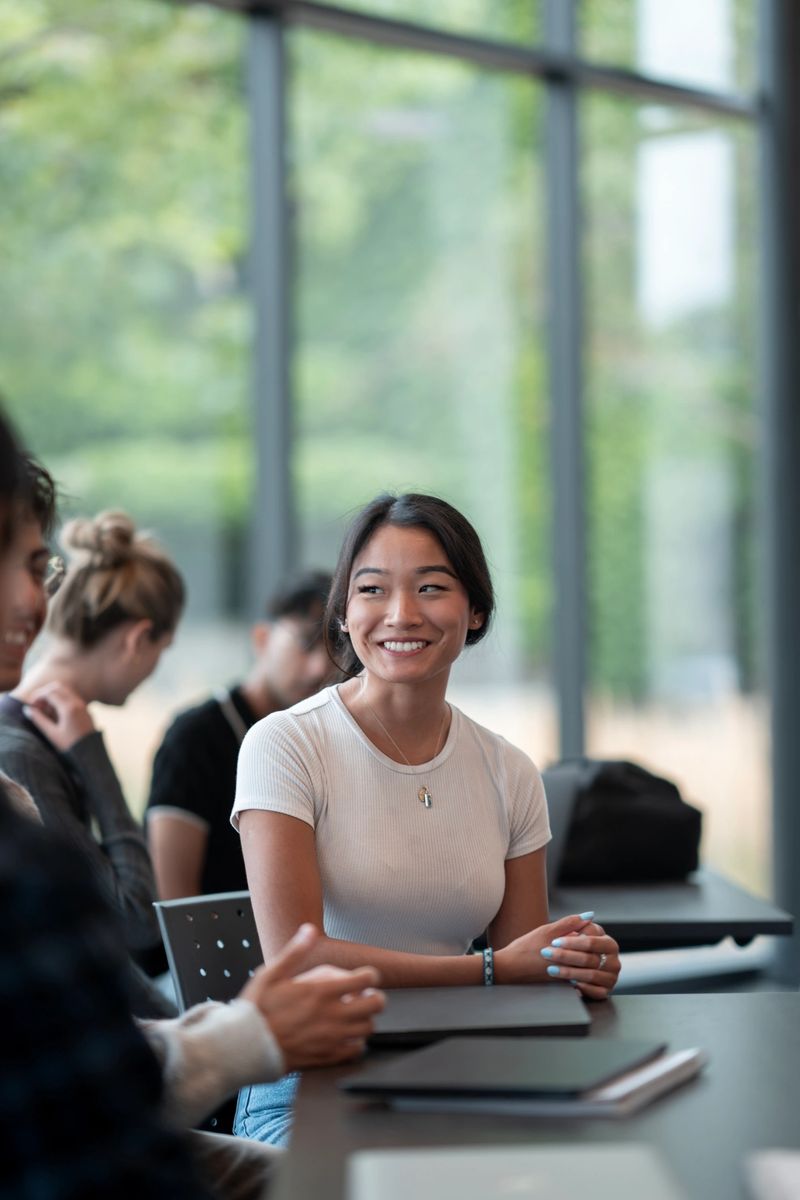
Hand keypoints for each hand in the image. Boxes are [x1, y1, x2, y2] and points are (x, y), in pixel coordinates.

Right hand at [23, 681, 95, 751]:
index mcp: (69, 708)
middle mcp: (77, 703)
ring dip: (53, 696)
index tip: (30, 706)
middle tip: (37, 706)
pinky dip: (61, 700)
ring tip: (46, 712)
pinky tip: (56, 714)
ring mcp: (83, 705)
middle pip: (58, 687)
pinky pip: (72, 698)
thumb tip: (27, 709)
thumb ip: (39, 720)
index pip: (49, 692)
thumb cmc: (70, 747)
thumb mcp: (52, 734)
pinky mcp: (85, 710)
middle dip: (45, 694)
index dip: (37, 697)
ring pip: (65, 691)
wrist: (91, 755)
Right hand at [240, 924, 384, 1071]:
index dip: (369, 975)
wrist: (245, 1047)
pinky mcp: (327, 1057)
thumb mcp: (271, 973)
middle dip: (374, 997)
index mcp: (321, 991)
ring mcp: (332, 1038)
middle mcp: (332, 1015)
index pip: (366, 979)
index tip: (362, 977)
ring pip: (369, 1028)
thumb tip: (309, 930)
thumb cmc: (256, 1010)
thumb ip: (295, 951)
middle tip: (362, 996)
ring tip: (352, 1015)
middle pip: (376, 1005)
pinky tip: (343, 1036)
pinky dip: (355, 1042)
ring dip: (365, 1019)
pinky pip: (356, 1051)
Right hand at [494, 913, 599, 984]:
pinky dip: (579, 970)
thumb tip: (589, 915)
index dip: (592, 931)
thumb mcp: (547, 931)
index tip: (583, 927)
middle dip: (591, 945)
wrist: (510, 968)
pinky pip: (579, 977)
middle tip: (583, 937)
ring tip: (578, 950)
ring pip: (587, 967)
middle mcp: (570, 965)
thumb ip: (569, 923)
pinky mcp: (562, 984)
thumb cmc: (526, 947)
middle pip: (593, 954)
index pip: (592, 939)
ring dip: (586, 958)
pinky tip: (572, 964)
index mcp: (568, 949)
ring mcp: (567, 976)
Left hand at [537, 920, 620, 999]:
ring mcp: (610, 975)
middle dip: (567, 956)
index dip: (572, 941)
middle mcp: (612, 958)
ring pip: (591, 974)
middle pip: (591, 957)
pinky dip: (582, 988)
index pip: (592, 939)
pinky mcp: (605, 991)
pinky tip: (569, 984)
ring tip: (551, 969)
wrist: (547, 970)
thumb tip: (590, 914)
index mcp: (605, 941)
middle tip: (548, 954)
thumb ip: (573, 922)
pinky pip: (596, 992)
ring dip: (569, 972)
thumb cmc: (556, 948)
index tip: (555, 941)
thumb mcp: (559, 933)